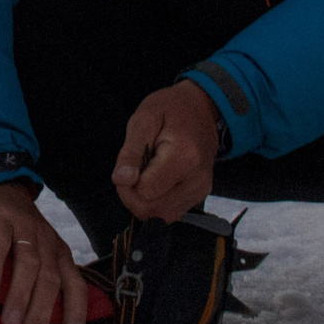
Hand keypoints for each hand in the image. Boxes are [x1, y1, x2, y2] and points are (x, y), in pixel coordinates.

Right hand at [0, 183, 87, 323]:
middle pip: (50, 278)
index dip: (77, 309)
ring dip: (20, 295)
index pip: (75, 283)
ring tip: (9, 323)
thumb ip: (41, 280)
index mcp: (60, 253)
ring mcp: (23, 228)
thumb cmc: (18, 232)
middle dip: (42, 311)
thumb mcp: (38, 252)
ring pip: (28, 263)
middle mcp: (46, 242)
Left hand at [113, 82, 220, 222]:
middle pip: (153, 210)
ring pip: (161, 216)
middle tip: (132, 170)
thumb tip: (121, 180)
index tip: (129, 163)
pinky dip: (157, 201)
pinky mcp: (199, 196)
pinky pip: (170, 212)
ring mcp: (201, 190)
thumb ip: (131, 152)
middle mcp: (197, 180)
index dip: (128, 183)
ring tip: (146, 173)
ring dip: (144, 200)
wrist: (202, 107)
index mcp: (184, 157)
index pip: (145, 192)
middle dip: (133, 196)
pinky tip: (156, 180)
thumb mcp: (144, 119)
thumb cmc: (171, 108)